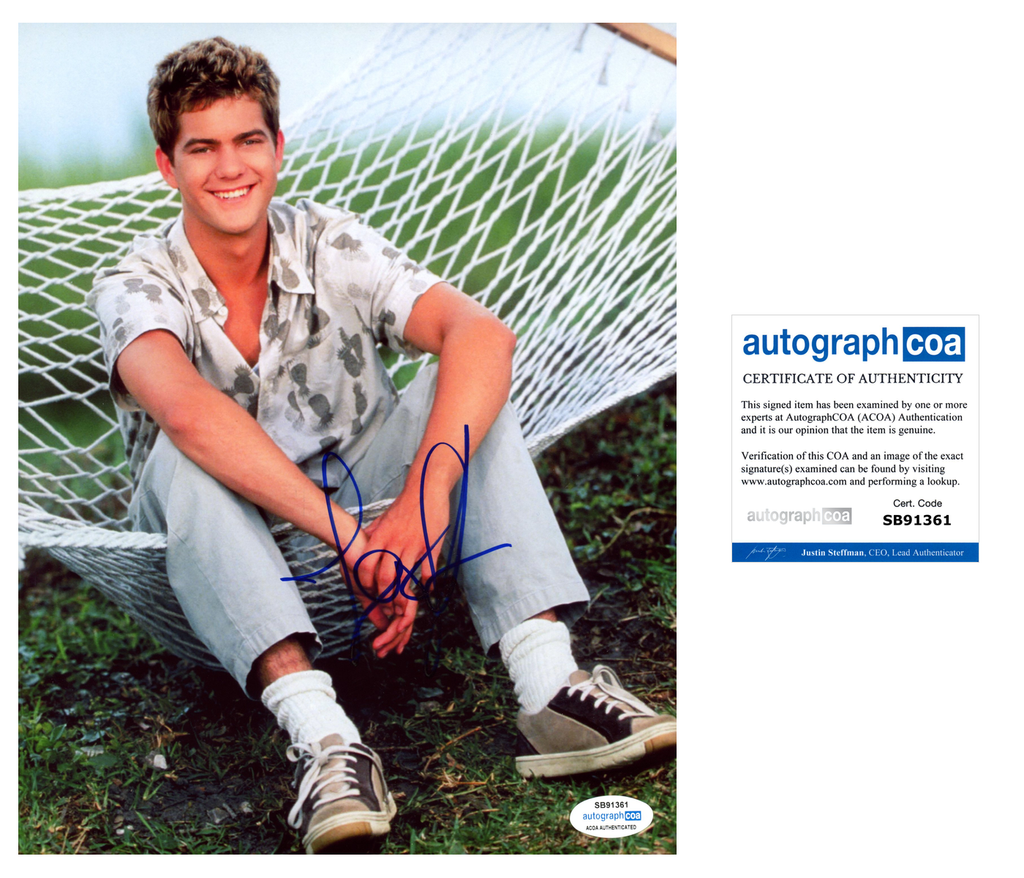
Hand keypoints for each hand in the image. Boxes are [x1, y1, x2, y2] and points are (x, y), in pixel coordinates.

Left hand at [356, 487, 449, 657]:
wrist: (426, 489)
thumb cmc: (405, 506)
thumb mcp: (383, 519)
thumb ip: (373, 535)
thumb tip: (361, 545)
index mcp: (380, 537)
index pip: (365, 566)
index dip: (364, 582)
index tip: (366, 592)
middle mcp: (395, 543)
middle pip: (384, 577)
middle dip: (383, 595)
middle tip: (384, 605)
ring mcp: (414, 545)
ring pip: (404, 578)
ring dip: (402, 596)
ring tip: (403, 607)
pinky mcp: (430, 546)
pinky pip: (428, 570)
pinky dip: (427, 583)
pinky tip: (427, 590)